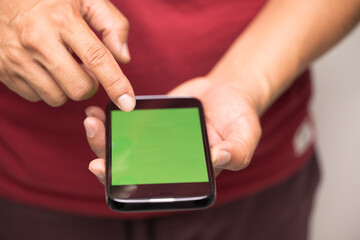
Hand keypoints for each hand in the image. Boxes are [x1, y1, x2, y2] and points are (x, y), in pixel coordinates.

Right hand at [0, 0, 134, 110]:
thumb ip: (111, 24)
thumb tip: (123, 57)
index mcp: (63, 19)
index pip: (97, 59)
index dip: (116, 84)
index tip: (127, 103)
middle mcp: (38, 40)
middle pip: (79, 88)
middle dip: (89, 84)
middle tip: (84, 67)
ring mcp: (17, 57)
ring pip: (57, 97)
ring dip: (67, 87)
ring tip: (62, 65)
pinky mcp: (3, 70)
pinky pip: (36, 96)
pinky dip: (46, 88)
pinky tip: (43, 68)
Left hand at [84, 77, 261, 183]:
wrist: (229, 94)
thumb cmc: (239, 119)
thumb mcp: (245, 136)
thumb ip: (236, 152)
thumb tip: (217, 159)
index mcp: (186, 174)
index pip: (151, 188)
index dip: (124, 184)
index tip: (103, 170)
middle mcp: (167, 162)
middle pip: (130, 168)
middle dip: (106, 156)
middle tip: (93, 136)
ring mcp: (157, 143)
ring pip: (125, 147)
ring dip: (104, 137)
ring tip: (91, 121)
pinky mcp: (152, 124)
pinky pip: (129, 126)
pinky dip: (113, 119)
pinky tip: (99, 110)